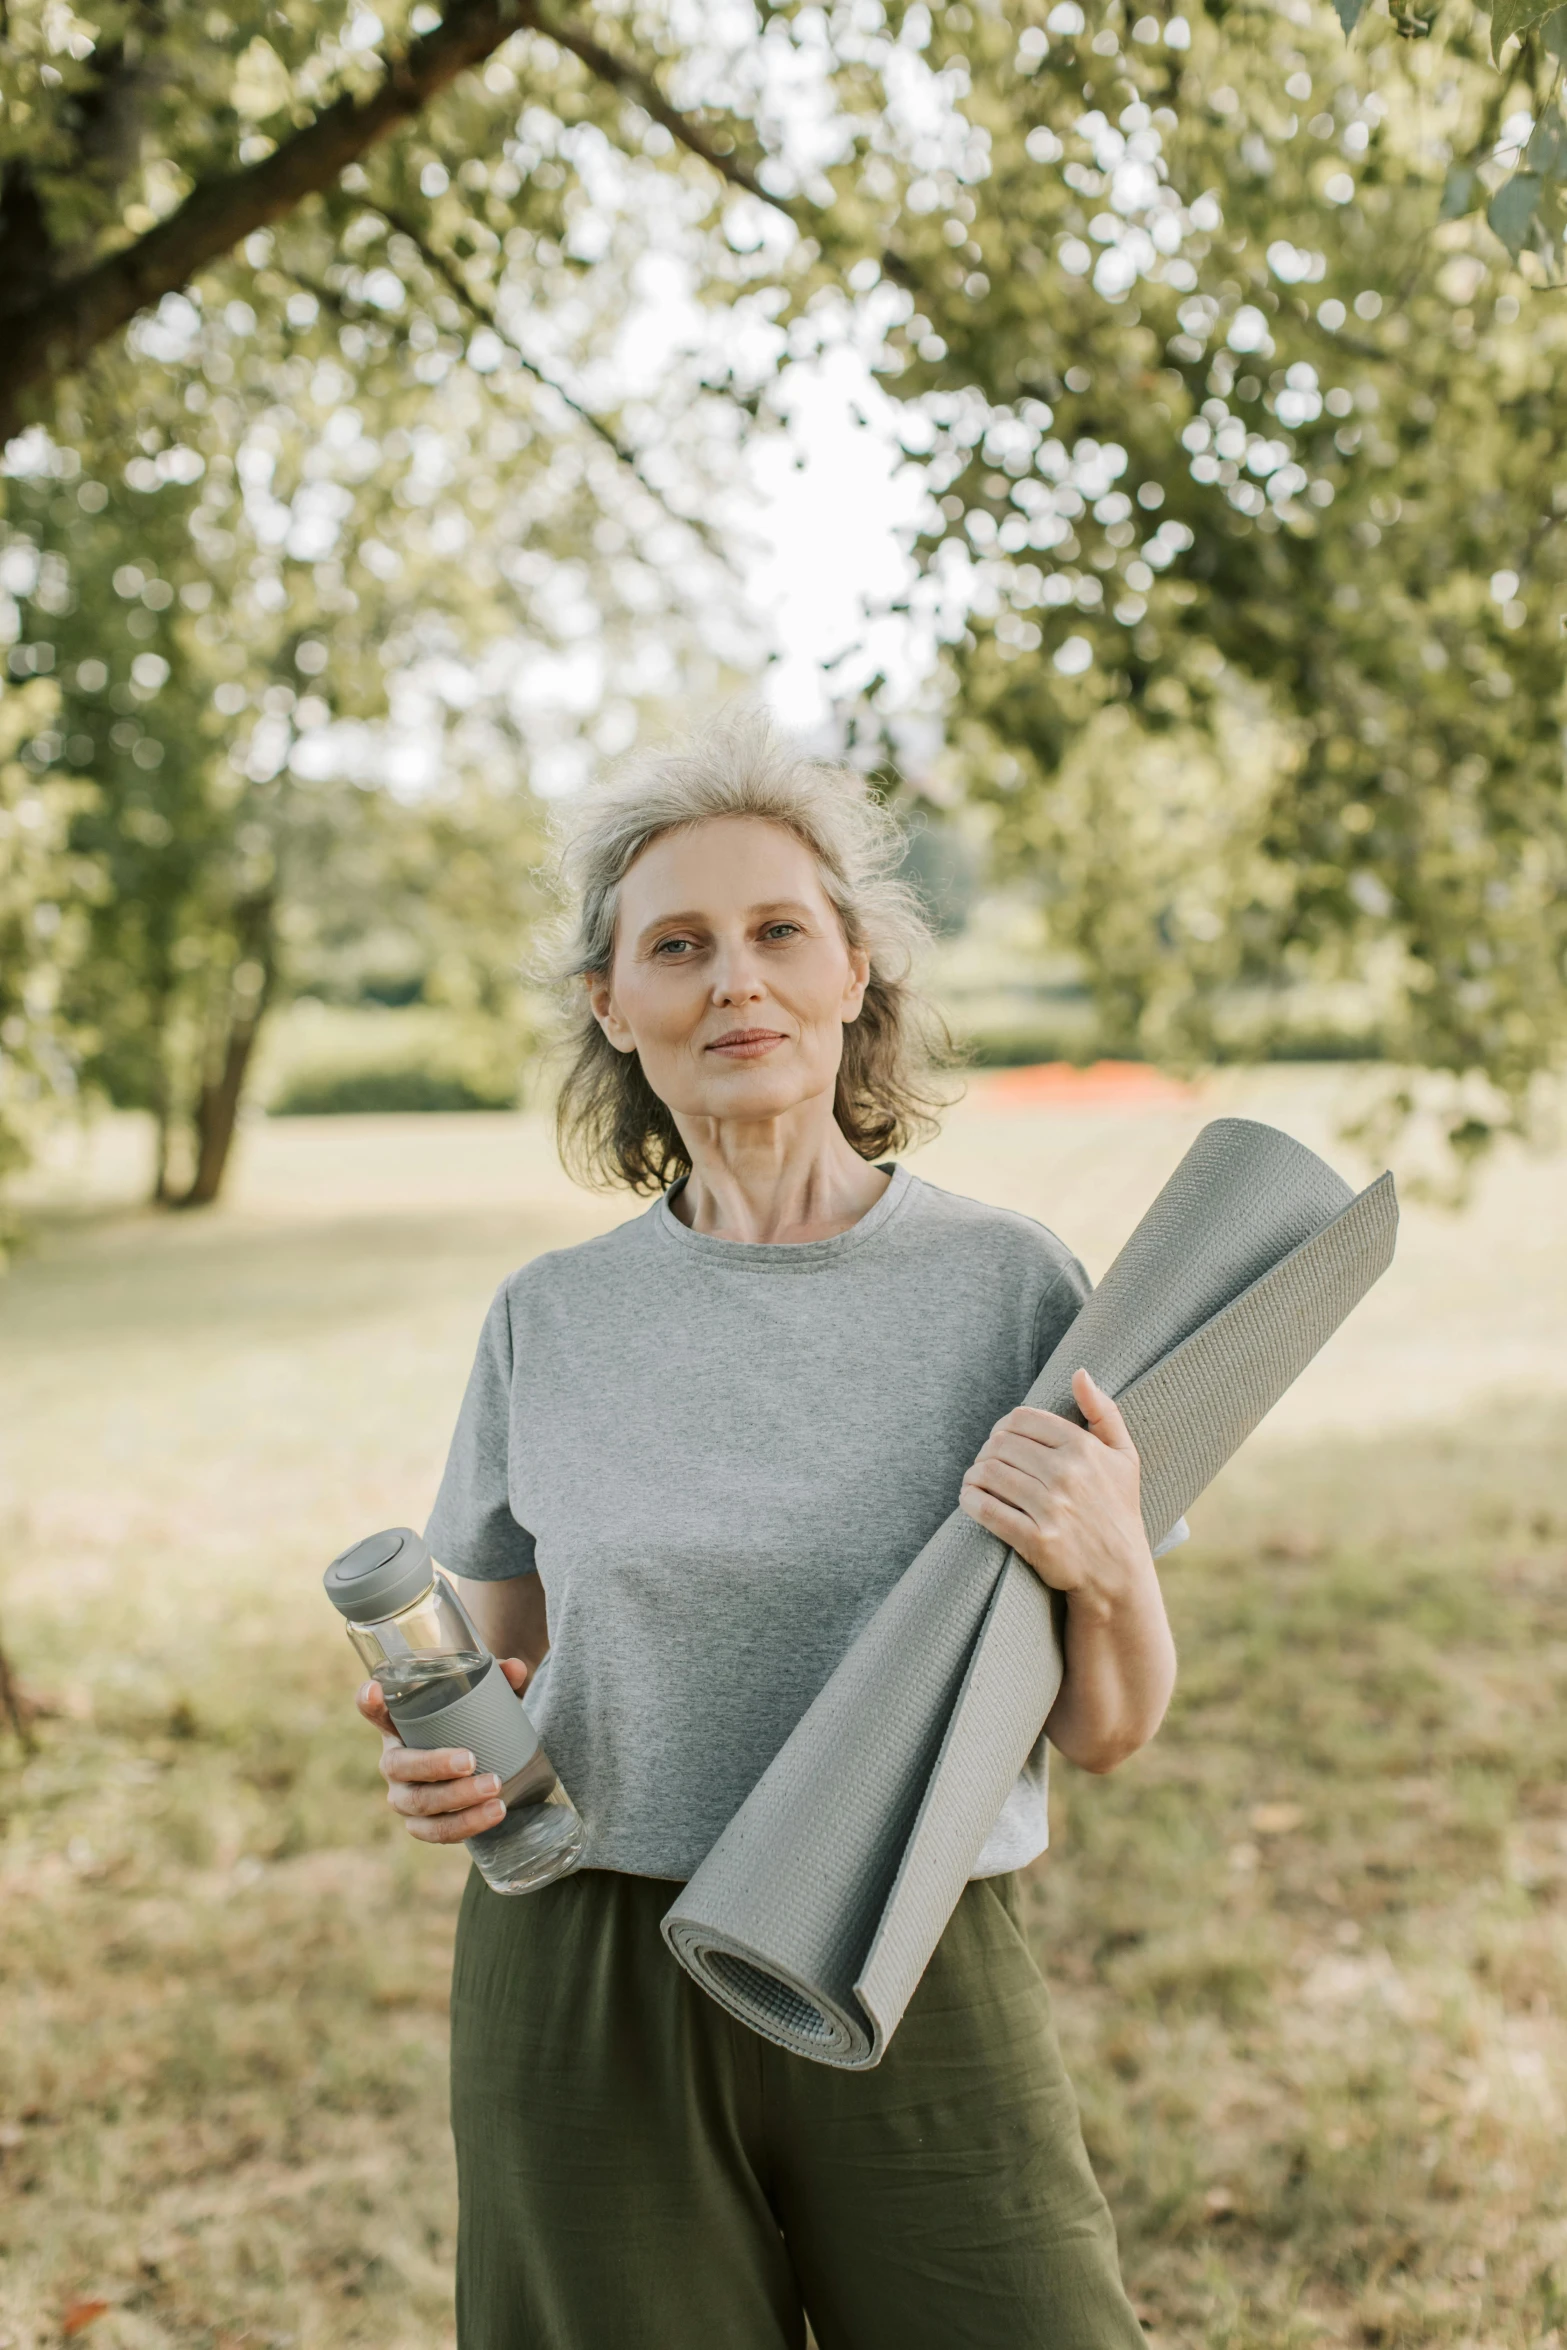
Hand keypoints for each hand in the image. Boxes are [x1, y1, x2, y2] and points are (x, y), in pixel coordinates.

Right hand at [355, 1657, 530, 1844]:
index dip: (369, 1702)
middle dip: (434, 1765)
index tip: (376, 1690)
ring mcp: (403, 1798)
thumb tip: (515, 1668)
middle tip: (471, 1760)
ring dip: (457, 1800)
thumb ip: (496, 1681)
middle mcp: (392, 1762)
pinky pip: (437, 1832)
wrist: (477, 1771)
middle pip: (399, 1766)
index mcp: (398, 1726)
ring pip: (419, 1804)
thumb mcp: (480, 1702)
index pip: (375, 1711)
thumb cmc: (469, 1726)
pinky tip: (494, 1813)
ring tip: (496, 1789)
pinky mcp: (421, 1826)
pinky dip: (467, 1825)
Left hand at [959, 1368, 1152, 1621]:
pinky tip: (970, 1499)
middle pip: (1000, 1444)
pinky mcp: (1037, 1540)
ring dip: (974, 1475)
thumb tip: (1080, 1373)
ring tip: (975, 1480)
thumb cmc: (1118, 1510)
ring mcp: (1052, 1508)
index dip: (1003, 1427)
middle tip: (986, 1463)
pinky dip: (971, 1501)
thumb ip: (1104, 1411)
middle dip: (986, 1452)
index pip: (1021, 1419)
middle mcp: (1068, 1474)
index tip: (1001, 1441)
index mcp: (1084, 1448)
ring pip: (989, 1473)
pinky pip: (987, 1510)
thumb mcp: (1124, 1457)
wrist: (1119, 1574)